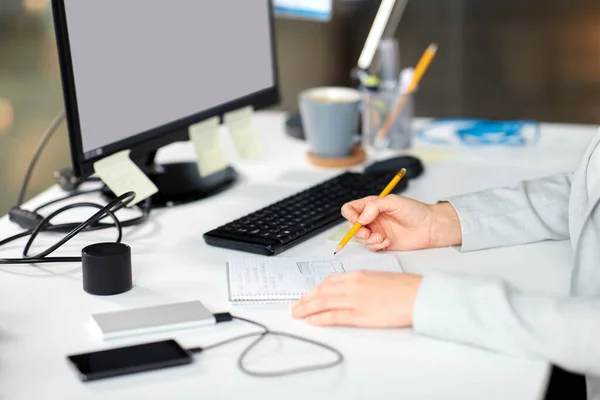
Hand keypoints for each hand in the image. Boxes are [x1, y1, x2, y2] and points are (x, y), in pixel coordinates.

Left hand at [291, 270, 421, 327]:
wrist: (417, 295)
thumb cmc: (403, 288)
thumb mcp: (378, 278)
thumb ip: (361, 283)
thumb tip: (349, 291)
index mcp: (358, 274)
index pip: (329, 281)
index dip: (315, 289)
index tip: (307, 295)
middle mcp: (352, 285)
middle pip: (321, 291)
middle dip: (305, 299)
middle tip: (294, 306)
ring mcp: (354, 299)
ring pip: (322, 303)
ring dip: (306, 308)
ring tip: (297, 314)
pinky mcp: (358, 314)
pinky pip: (332, 316)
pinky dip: (319, 318)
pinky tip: (311, 321)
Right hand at [340, 194, 461, 251]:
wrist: (430, 227)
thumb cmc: (415, 211)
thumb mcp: (394, 202)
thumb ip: (374, 207)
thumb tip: (360, 218)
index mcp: (371, 205)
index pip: (350, 209)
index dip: (349, 215)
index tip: (357, 220)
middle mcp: (371, 218)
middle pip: (352, 226)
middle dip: (357, 232)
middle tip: (367, 234)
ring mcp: (376, 231)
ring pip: (360, 238)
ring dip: (369, 240)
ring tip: (382, 238)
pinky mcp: (382, 243)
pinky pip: (371, 247)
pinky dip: (376, 246)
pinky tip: (387, 242)